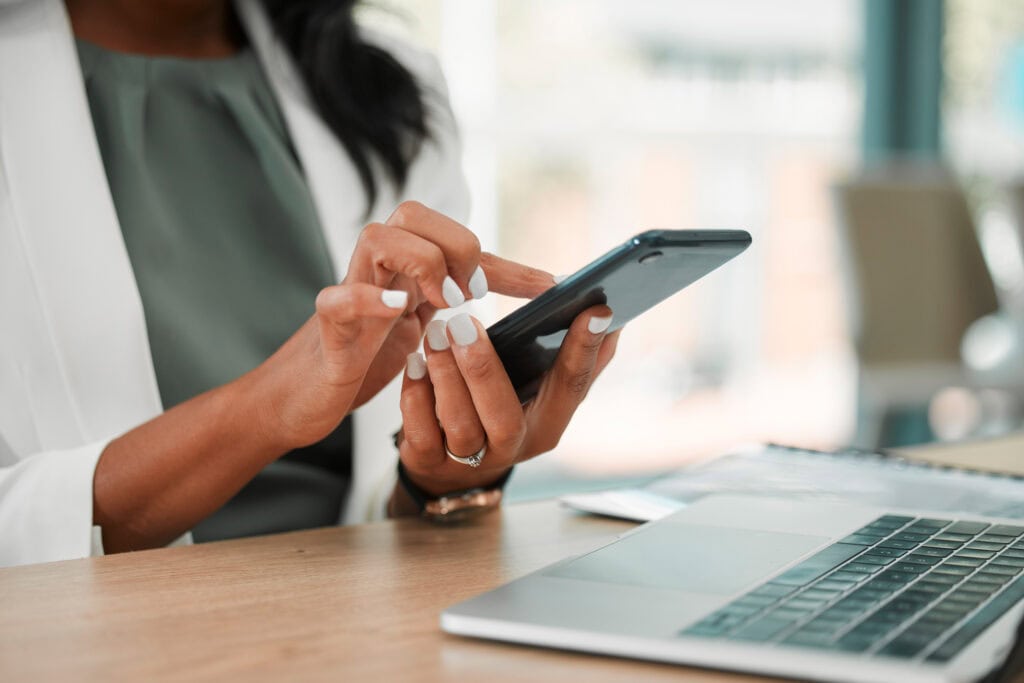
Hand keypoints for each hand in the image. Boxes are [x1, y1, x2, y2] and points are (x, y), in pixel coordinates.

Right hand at [254, 201, 552, 450]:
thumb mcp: (429, 325)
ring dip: (421, 263)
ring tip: (443, 303)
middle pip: (413, 214)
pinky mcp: (327, 326)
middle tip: (472, 296)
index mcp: (407, 267)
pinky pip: (338, 298)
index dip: (506, 263)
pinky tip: (399, 309)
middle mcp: (379, 268)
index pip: (457, 240)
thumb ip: (469, 300)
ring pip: (377, 237)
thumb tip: (540, 288)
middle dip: (455, 246)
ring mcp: (350, 291)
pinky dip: (368, 298)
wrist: (307, 394)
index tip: (547, 287)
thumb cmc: (369, 353)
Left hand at [397, 304, 620, 496]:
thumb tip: (608, 316)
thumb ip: (571, 358)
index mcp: (549, 422)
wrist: (449, 464)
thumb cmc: (497, 407)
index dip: (585, 351)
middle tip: (465, 322)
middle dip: (483, 368)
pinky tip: (414, 363)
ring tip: (436, 333)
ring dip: (446, 375)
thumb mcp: (539, 389)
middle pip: (504, 416)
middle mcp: (514, 447)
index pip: (572, 387)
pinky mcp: (430, 463)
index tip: (594, 310)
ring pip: (460, 424)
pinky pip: (422, 434)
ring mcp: (471, 461)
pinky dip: (416, 396)